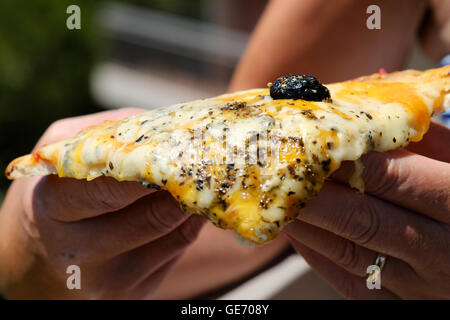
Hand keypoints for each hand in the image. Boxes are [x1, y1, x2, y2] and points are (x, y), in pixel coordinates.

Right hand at [0, 108, 204, 298]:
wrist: (38, 261)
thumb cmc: (54, 196)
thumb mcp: (62, 154)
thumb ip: (109, 133)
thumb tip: (167, 124)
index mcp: (53, 210)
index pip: (111, 189)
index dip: (153, 167)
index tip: (182, 146)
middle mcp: (79, 255)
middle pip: (152, 217)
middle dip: (185, 185)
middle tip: (208, 160)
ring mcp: (109, 281)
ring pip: (174, 234)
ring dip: (196, 202)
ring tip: (208, 176)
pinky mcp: (133, 294)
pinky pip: (177, 250)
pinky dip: (192, 222)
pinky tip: (194, 203)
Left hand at [283, 121, 449, 298]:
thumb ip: (435, 144)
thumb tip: (375, 125)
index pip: (392, 178)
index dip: (344, 160)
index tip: (310, 142)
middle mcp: (443, 255)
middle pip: (361, 218)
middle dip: (312, 193)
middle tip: (275, 170)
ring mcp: (422, 288)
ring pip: (349, 252)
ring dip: (306, 223)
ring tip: (276, 196)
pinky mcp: (404, 307)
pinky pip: (351, 283)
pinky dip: (317, 255)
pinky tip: (295, 231)